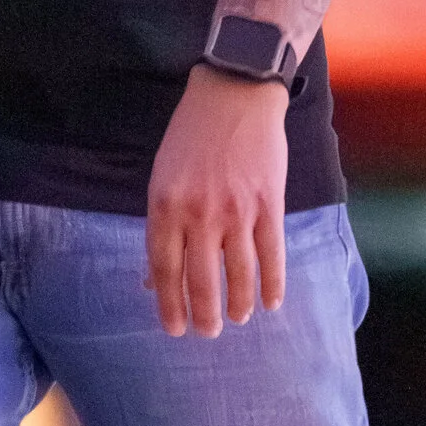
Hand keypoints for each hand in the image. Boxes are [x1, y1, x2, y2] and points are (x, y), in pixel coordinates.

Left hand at [146, 67, 288, 336]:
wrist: (234, 93)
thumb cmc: (191, 136)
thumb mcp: (162, 177)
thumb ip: (161, 226)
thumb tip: (154, 279)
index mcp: (165, 206)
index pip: (165, 269)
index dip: (169, 305)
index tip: (174, 329)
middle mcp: (199, 213)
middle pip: (201, 279)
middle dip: (204, 314)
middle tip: (207, 333)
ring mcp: (237, 210)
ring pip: (239, 273)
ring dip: (238, 303)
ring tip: (237, 319)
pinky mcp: (269, 203)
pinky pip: (272, 254)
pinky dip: (272, 283)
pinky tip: (270, 303)